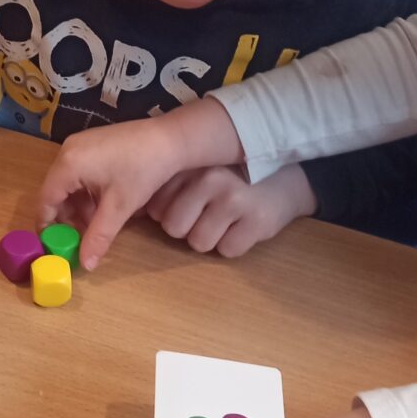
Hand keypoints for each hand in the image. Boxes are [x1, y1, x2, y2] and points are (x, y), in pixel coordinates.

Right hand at [38, 99, 244, 267]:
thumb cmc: (143, 170)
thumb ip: (98, 236)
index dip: (48, 226)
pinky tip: (105, 204)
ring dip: (79, 206)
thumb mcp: (120, 207)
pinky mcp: (93, 143)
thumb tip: (86, 265)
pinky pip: (79, 172)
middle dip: (67, 217)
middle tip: (81, 238)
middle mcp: (68, 151)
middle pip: (55, 192)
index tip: (55, 246)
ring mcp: (80, 144)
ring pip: (69, 184)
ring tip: (98, 222)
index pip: (45, 200)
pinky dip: (87, 192)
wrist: (172, 139)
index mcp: (68, 164)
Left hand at [145, 162, 314, 257]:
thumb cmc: (231, 182)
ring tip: (226, 220)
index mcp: (190, 166)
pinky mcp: (256, 220)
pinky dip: (234, 244)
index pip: (155, 207)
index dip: (168, 214)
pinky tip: (243, 226)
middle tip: (209, 215)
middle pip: (173, 228)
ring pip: (199, 243)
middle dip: (188, 229)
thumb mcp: (198, 175)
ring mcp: (234, 199)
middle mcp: (210, 179)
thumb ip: (167, 188)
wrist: (284, 180)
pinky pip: (227, 251)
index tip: (187, 206)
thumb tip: (132, 211)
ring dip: (211, 239)